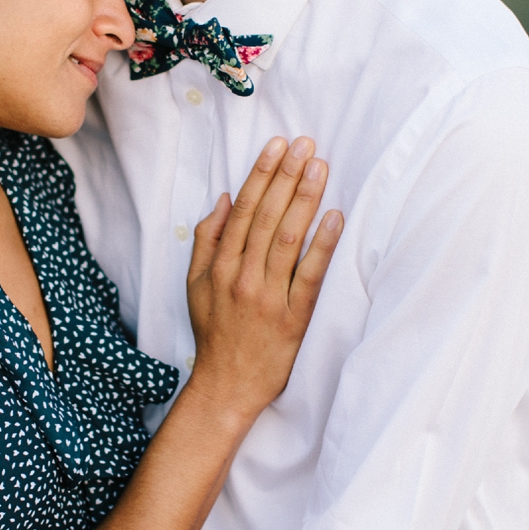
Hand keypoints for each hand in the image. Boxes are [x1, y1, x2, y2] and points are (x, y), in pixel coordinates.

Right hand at [185, 135, 344, 419]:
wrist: (226, 385)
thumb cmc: (214, 332)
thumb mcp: (195, 285)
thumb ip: (207, 241)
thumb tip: (225, 200)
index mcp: (218, 266)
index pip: (243, 210)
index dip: (261, 175)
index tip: (277, 146)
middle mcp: (241, 276)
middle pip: (266, 217)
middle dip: (286, 176)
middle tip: (304, 144)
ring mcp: (267, 296)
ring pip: (287, 239)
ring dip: (304, 199)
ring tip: (319, 167)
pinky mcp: (293, 317)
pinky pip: (309, 275)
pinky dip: (321, 244)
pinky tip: (334, 217)